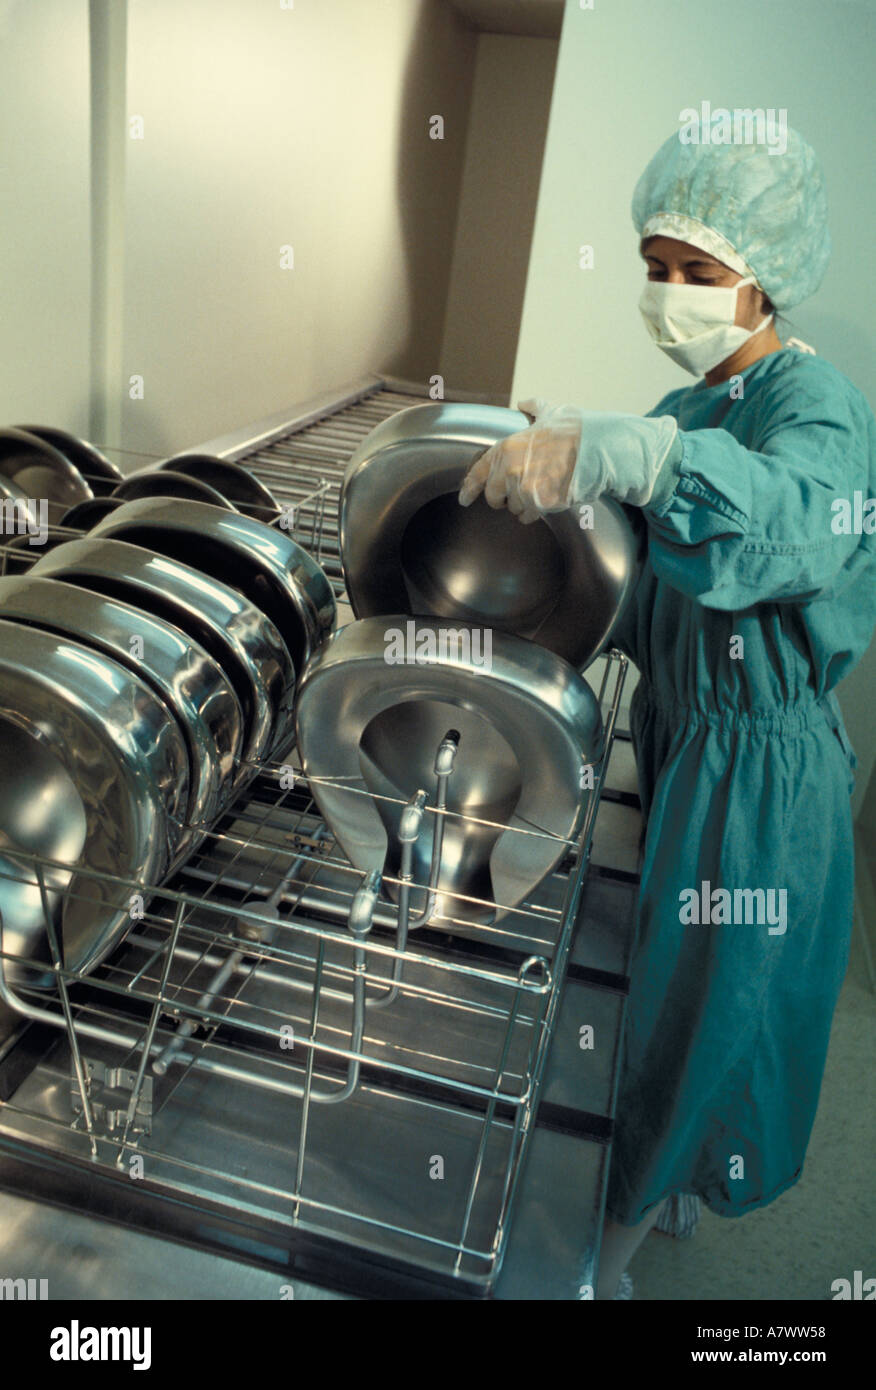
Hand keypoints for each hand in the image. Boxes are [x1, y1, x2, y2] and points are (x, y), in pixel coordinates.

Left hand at [458, 398, 582, 524]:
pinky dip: (534, 512)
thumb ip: (533, 408)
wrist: (595, 448)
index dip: (468, 489)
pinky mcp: (540, 504)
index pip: (477, 473)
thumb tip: (526, 403)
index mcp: (506, 448)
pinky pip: (529, 516)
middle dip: (502, 498)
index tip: (464, 498)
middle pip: (493, 497)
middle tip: (514, 493)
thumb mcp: (549, 411)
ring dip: (522, 504)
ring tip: (538, 491)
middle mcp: (510, 470)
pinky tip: (544, 502)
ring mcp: (524, 488)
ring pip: (513, 508)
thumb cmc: (573, 430)